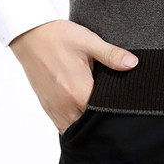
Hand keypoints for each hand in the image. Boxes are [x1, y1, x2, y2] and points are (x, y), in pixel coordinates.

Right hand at [10, 19, 138, 133]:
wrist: (30, 35)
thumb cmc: (60, 37)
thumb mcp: (89, 42)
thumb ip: (111, 55)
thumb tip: (133, 64)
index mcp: (78, 92)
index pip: (103, 113)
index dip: (115, 109)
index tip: (122, 101)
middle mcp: (65, 105)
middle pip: (89, 123)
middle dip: (101, 118)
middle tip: (112, 105)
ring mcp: (54, 108)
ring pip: (74, 128)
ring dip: (86, 122)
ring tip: (98, 108)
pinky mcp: (46, 106)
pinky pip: (61, 125)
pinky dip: (72, 122)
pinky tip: (82, 109)